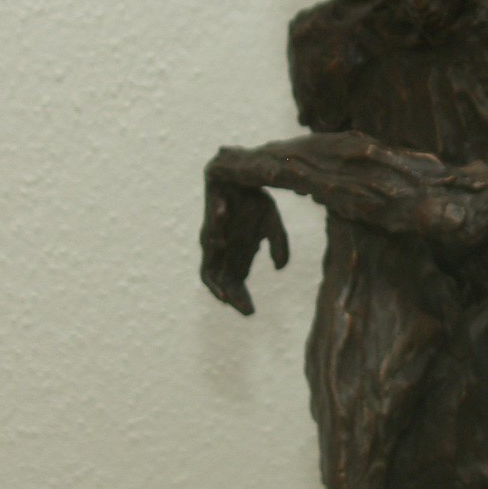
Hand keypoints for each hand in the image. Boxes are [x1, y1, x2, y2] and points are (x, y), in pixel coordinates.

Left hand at [200, 171, 288, 315]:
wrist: (240, 176)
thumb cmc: (254, 201)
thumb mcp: (272, 225)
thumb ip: (278, 245)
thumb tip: (279, 268)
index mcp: (239, 256)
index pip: (237, 285)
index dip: (241, 300)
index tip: (250, 312)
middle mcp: (224, 252)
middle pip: (221, 284)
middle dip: (230, 297)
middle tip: (242, 309)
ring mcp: (214, 240)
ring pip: (208, 269)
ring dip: (215, 283)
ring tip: (224, 296)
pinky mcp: (208, 224)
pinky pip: (208, 237)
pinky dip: (214, 241)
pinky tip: (221, 244)